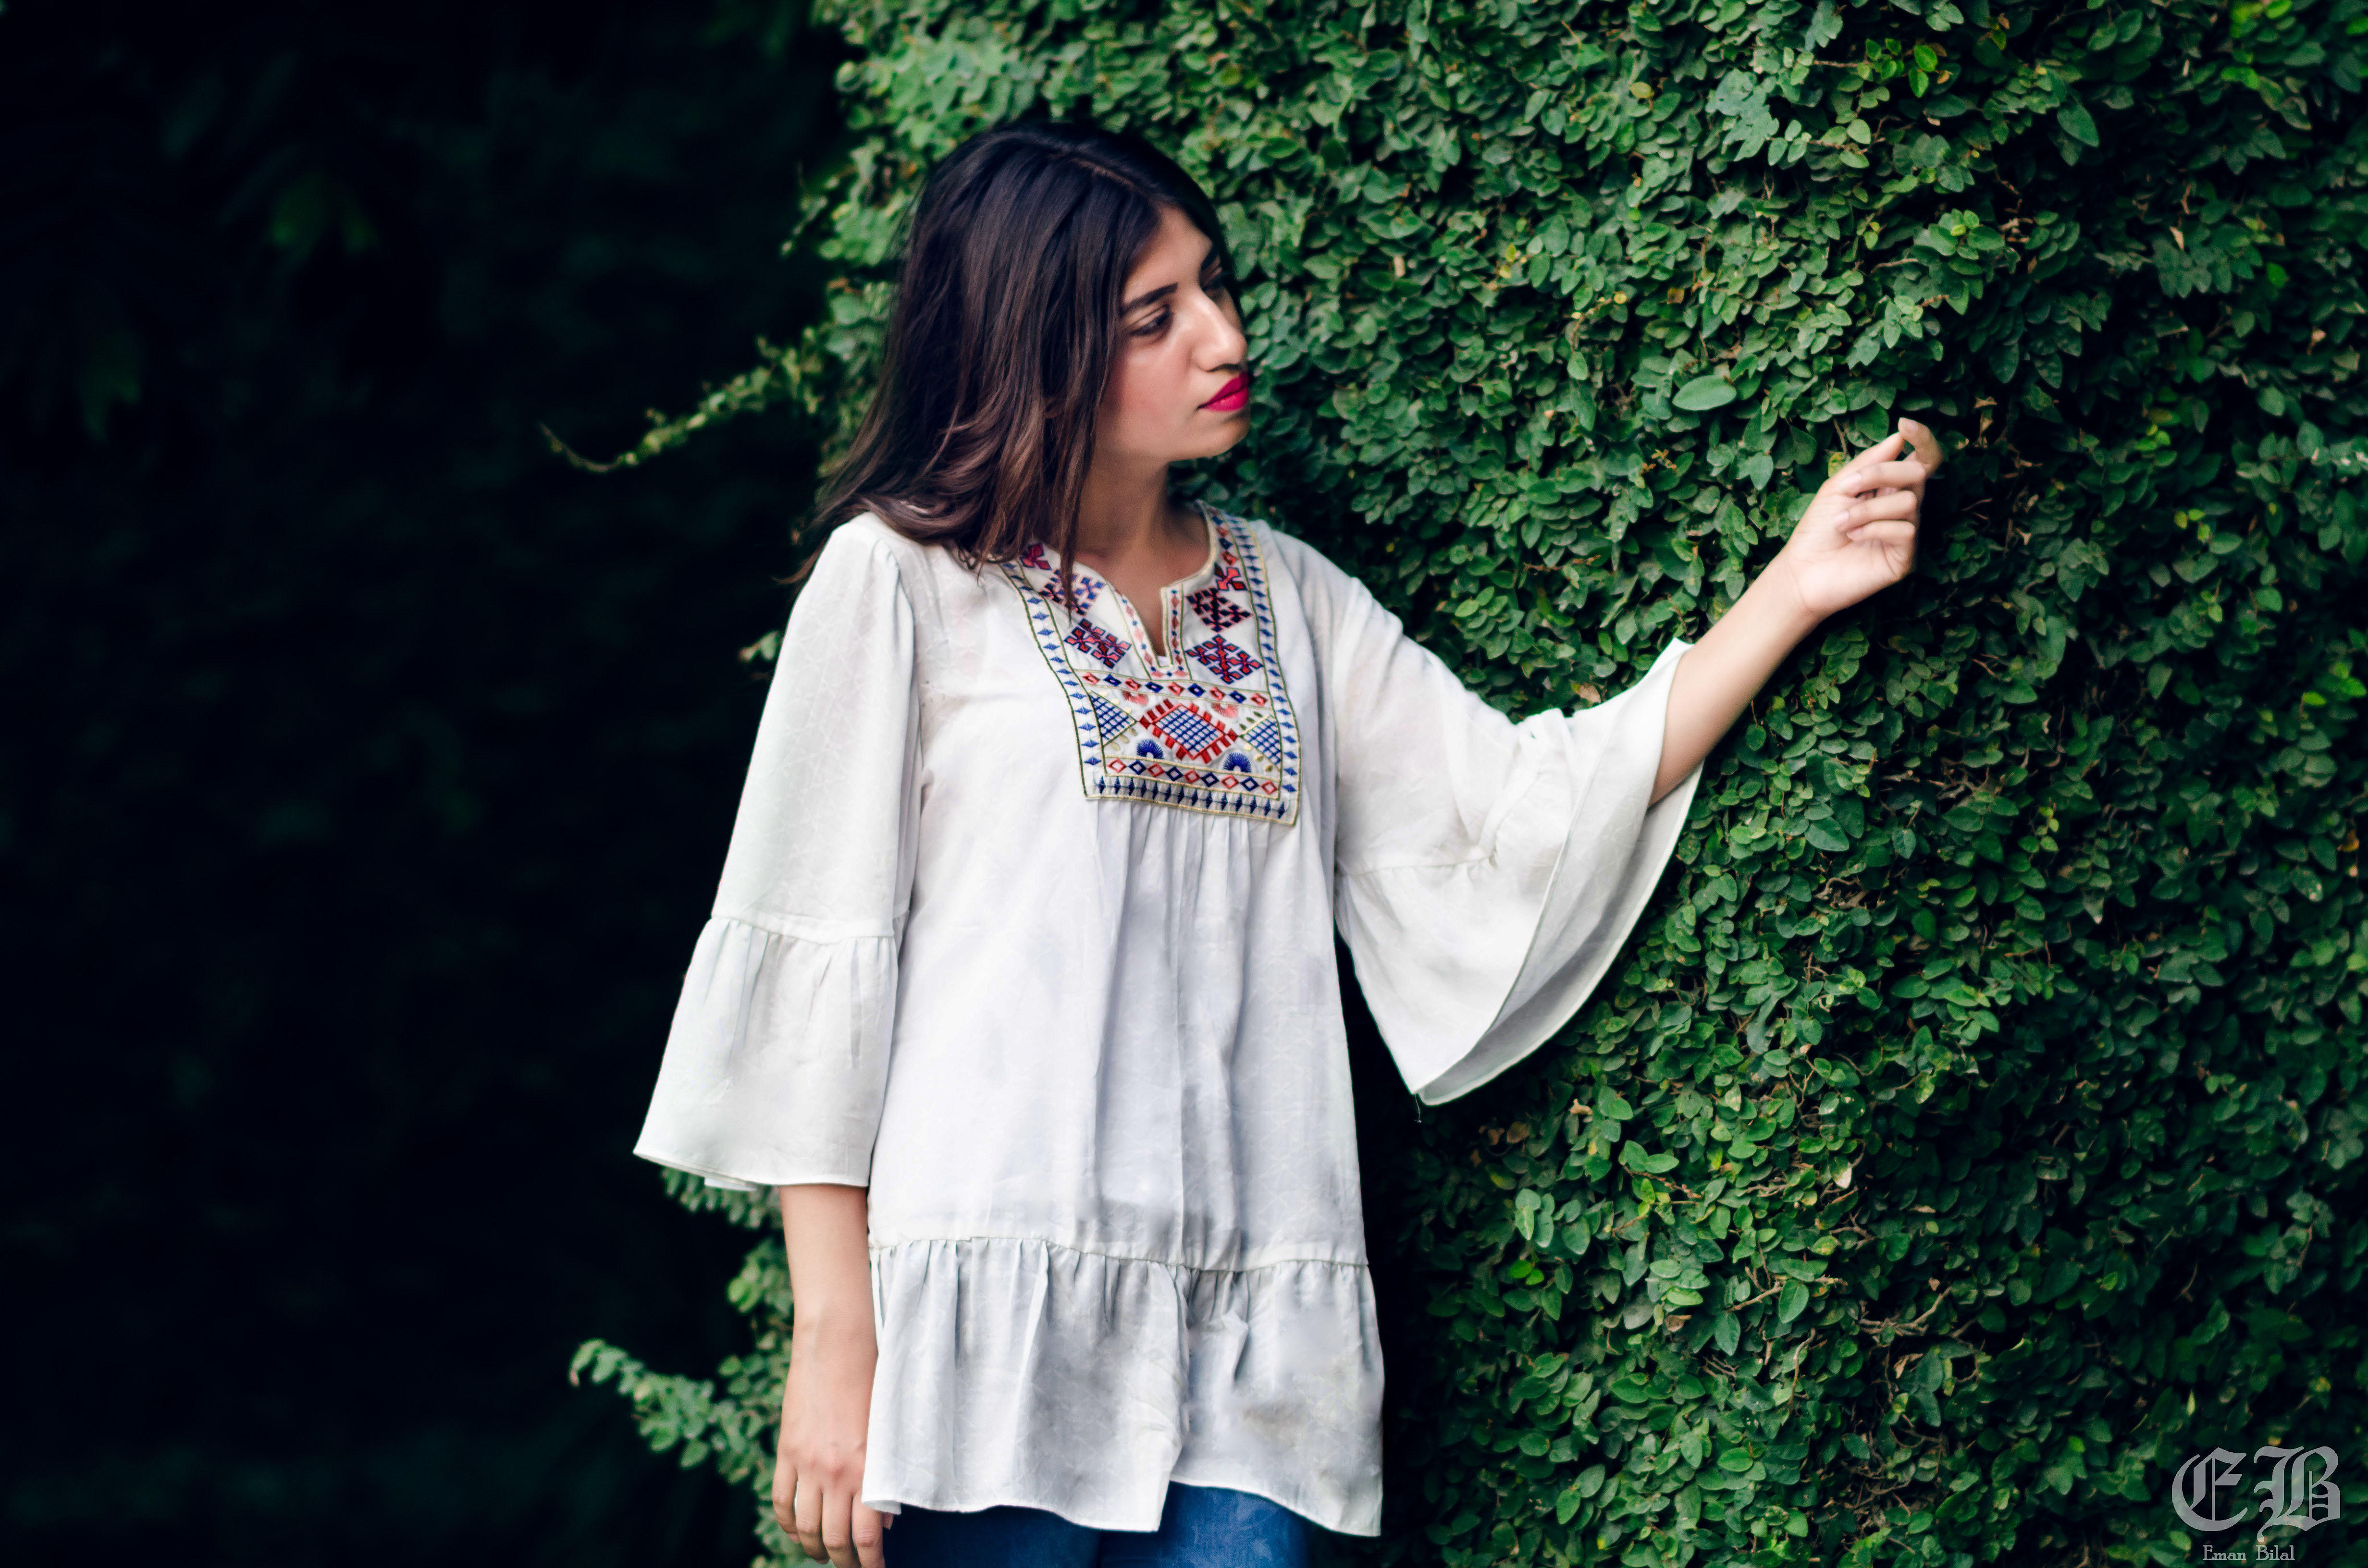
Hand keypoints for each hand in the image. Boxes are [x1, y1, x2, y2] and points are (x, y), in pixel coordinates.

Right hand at [773, 1317, 890, 1567]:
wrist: (837, 1343)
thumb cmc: (876, 1381)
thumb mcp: (892, 1431)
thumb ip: (889, 1477)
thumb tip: (886, 1521)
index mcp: (868, 1470)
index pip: (867, 1538)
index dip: (871, 1564)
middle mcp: (835, 1474)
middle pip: (833, 1540)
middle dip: (844, 1563)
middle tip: (852, 1567)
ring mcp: (806, 1464)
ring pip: (804, 1528)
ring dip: (814, 1549)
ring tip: (824, 1555)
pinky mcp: (786, 1451)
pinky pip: (781, 1501)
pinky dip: (787, 1523)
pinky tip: (797, 1530)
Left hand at [1772, 417, 1943, 621]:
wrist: (1802, 572)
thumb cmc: (1817, 530)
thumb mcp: (1837, 488)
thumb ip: (1867, 463)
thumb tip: (1898, 438)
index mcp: (1889, 489)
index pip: (1921, 460)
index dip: (1923, 439)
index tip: (1906, 424)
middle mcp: (1903, 508)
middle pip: (1917, 473)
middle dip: (1881, 474)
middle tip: (1848, 488)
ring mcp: (1906, 533)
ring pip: (1907, 502)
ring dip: (1866, 509)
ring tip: (1841, 523)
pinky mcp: (1904, 558)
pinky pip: (1905, 531)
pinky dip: (1874, 529)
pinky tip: (1853, 538)